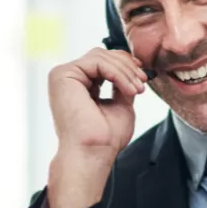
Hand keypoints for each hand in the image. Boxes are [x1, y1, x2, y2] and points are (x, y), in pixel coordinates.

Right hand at [46, 48, 148, 207]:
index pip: (102, 62)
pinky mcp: (62, 75)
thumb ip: (122, 86)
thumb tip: (133, 69)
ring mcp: (63, 75)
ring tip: (136, 90)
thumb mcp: (120, 104)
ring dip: (125, 71)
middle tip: (142, 82)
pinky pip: (97, 62)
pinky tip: (128, 90)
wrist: (93, 152)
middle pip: (102, 55)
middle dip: (127, 66)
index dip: (125, 64)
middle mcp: (68, 78)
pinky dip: (118, 73)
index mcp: (78, 85)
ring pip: (101, 56)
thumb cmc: (105, 138)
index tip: (143, 76)